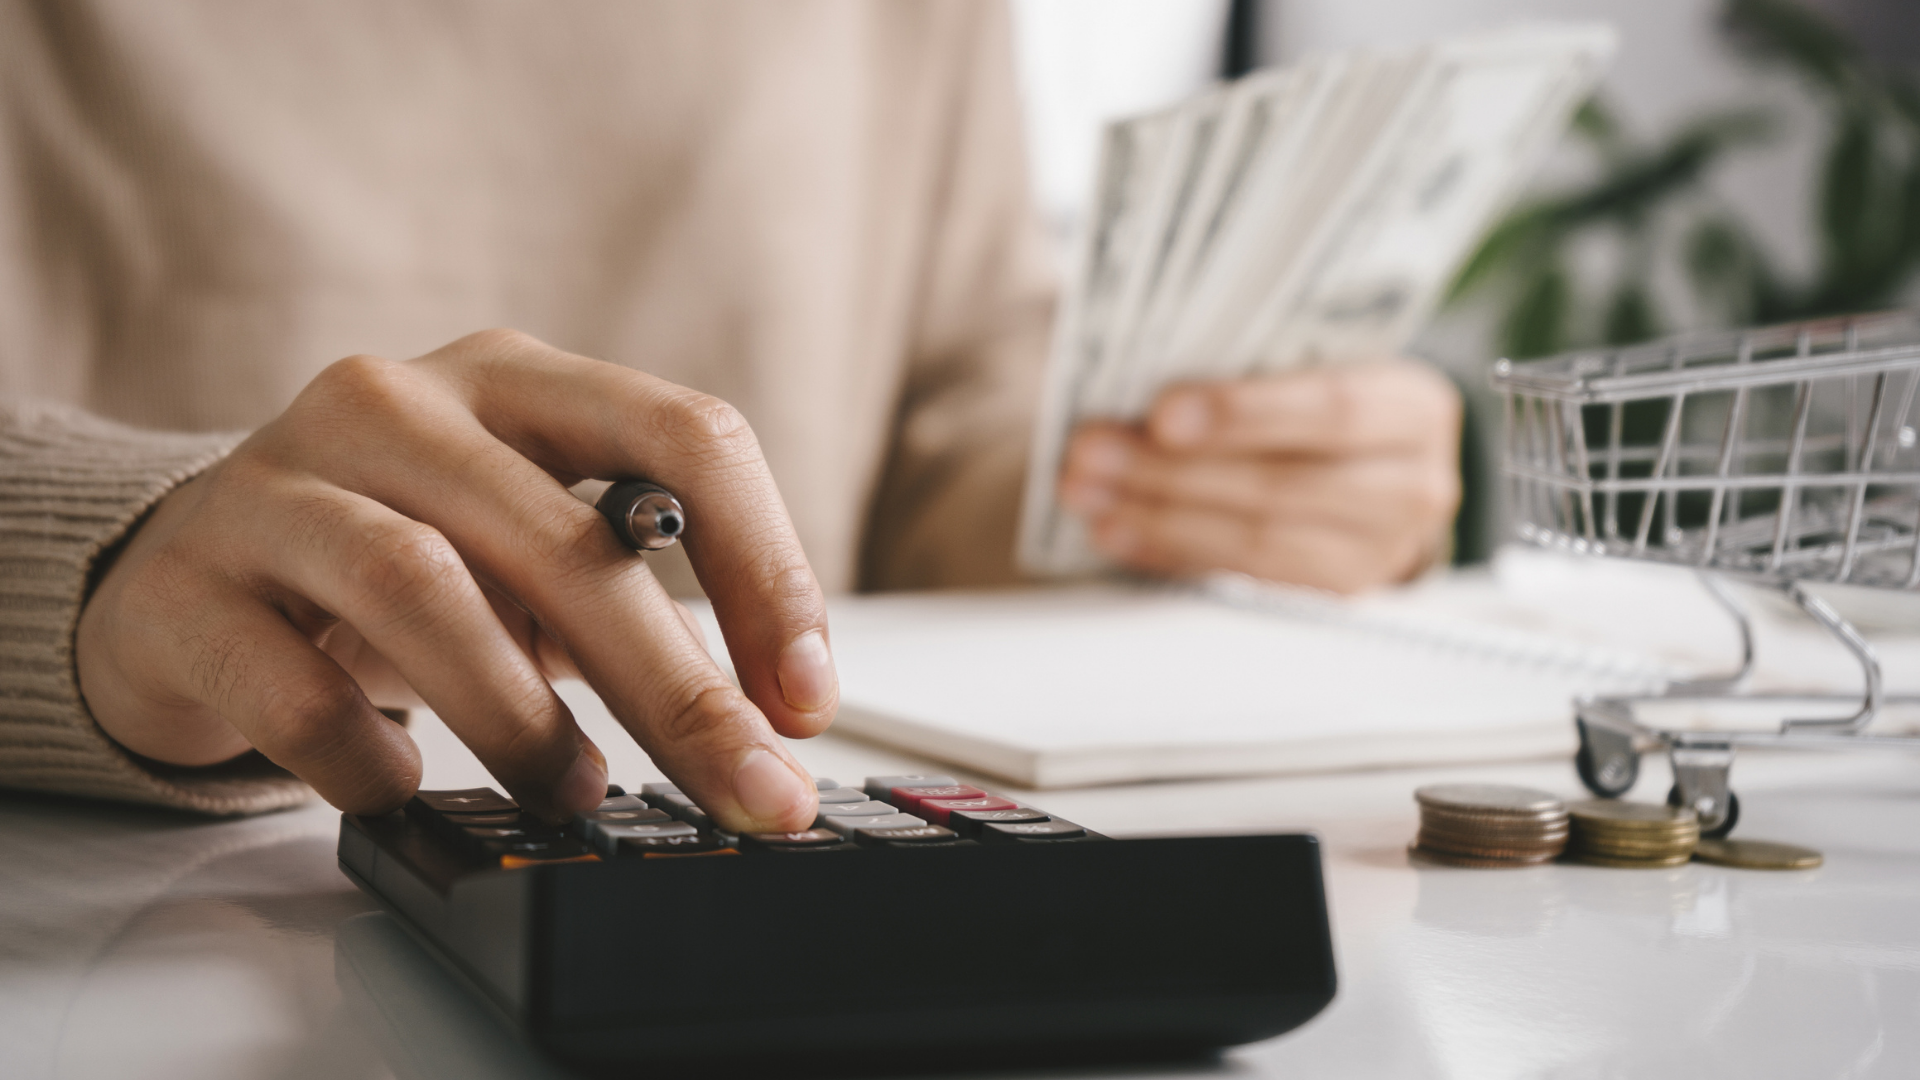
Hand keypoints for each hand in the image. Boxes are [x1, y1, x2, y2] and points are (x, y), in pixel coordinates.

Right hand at [76, 330, 835, 830]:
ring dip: (523, 719)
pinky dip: (367, 756)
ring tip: (575, 792)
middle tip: (747, 791)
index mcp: (517, 383)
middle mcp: (400, 406)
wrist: (184, 574)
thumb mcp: (526, 553)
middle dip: (678, 688)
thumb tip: (763, 729)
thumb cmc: (393, 562)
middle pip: (566, 539)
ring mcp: (281, 484)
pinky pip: (293, 687)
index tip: (805, 700)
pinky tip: (402, 786)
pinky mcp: (190, 587)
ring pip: (423, 589)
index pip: (684, 436)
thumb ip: (633, 608)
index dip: (767, 571)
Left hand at [1058, 360, 1460, 592]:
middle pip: (1282, 485)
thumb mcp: (1309, 363)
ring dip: (1156, 517)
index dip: (1243, 413)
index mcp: (1412, 406)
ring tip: (1085, 491)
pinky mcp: (1331, 598)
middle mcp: (1412, 486)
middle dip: (1171, 470)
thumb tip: (1136, 357)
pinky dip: (1168, 552)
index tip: (1162, 412)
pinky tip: (1115, 531)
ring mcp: (1377, 554)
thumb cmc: (1317, 399)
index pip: (1331, 408)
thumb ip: (1252, 357)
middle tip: (1089, 451)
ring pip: (1255, 541)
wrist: (1371, 472)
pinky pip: (1241, 580)